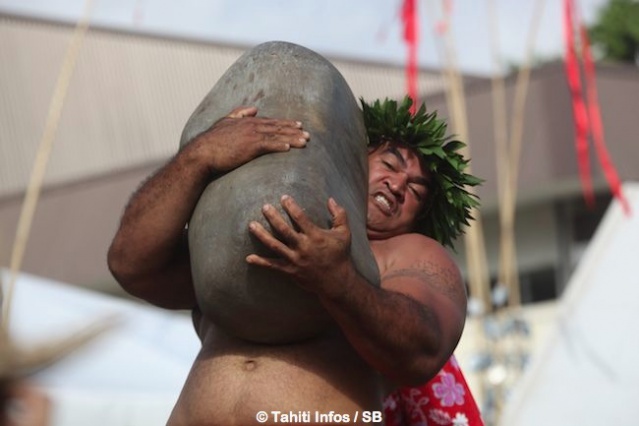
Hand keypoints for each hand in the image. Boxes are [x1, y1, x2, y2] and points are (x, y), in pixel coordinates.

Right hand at [189, 106, 309, 174]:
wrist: (202, 152)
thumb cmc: (212, 141)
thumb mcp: (225, 122)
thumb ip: (239, 113)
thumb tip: (254, 109)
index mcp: (248, 121)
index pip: (271, 122)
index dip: (286, 124)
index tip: (298, 125)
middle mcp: (252, 125)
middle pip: (278, 127)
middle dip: (294, 130)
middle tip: (308, 134)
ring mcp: (252, 135)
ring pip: (277, 136)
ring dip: (293, 138)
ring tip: (305, 141)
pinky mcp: (250, 146)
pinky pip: (269, 145)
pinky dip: (280, 146)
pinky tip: (289, 148)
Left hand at [246, 195, 352, 295]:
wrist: (336, 281)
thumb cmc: (340, 255)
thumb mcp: (344, 233)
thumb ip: (339, 215)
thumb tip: (331, 199)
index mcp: (315, 236)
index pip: (300, 217)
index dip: (291, 206)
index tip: (283, 198)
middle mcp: (303, 247)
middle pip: (283, 229)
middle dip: (273, 217)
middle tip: (264, 207)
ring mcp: (295, 259)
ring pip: (274, 245)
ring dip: (261, 235)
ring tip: (251, 225)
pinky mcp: (290, 271)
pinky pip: (273, 266)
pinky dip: (260, 262)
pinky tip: (249, 258)